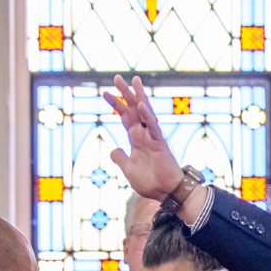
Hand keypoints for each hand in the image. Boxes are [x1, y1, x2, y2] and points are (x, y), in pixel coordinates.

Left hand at [105, 75, 187, 201]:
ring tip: (134, 80)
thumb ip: (120, 158)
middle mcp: (144, 134)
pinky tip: (142, 105)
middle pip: (133, 109)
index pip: (124, 117)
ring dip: (139, 96)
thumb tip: (114, 149)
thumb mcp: (128, 169)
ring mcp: (152, 137)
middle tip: (116, 77)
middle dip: (125, 93)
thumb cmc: (150, 182)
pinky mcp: (160, 144)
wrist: (165, 193)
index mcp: (136, 139)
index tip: (105, 92)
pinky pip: (154, 128)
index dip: (116, 105)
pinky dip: (148, 117)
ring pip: (145, 112)